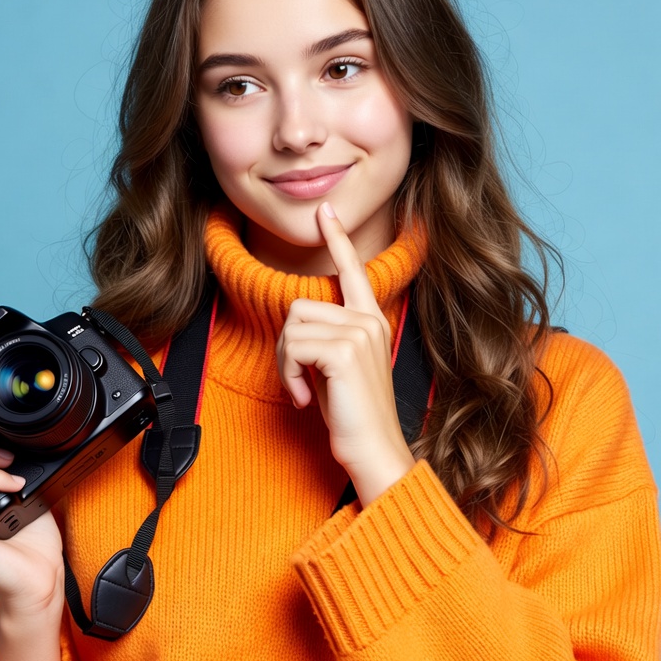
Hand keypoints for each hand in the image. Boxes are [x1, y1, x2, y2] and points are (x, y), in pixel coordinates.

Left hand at [276, 203, 414, 504]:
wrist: (373, 449)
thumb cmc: (353, 414)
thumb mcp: (338, 368)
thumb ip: (326, 338)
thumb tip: (297, 325)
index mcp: (370, 320)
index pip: (352, 271)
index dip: (337, 239)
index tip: (326, 212)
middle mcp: (368, 319)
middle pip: (299, 307)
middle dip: (286, 347)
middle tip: (300, 381)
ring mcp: (359, 332)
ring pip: (292, 326)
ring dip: (286, 364)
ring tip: (306, 391)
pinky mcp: (344, 351)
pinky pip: (293, 346)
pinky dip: (289, 375)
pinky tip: (306, 398)